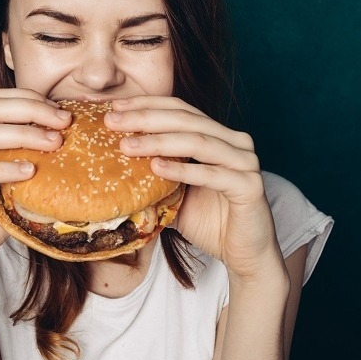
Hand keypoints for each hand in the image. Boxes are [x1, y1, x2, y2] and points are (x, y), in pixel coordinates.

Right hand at [0, 89, 71, 291]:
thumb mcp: (8, 192)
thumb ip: (27, 171)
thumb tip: (72, 158)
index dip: (29, 99)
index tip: (61, 112)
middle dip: (32, 110)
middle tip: (65, 121)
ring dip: (23, 134)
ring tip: (54, 142)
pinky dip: (3, 169)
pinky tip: (29, 172)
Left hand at [105, 96, 285, 281]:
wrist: (245, 255)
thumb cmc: (211, 223)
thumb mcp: (175, 194)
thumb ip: (154, 177)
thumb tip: (110, 168)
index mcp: (218, 136)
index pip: (179, 109)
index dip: (146, 104)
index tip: (114, 106)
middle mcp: (235, 142)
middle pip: (185, 119)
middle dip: (145, 118)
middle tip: (112, 121)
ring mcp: (245, 162)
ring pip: (198, 142)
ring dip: (159, 141)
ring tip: (126, 145)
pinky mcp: (250, 186)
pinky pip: (212, 174)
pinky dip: (183, 170)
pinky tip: (156, 167)